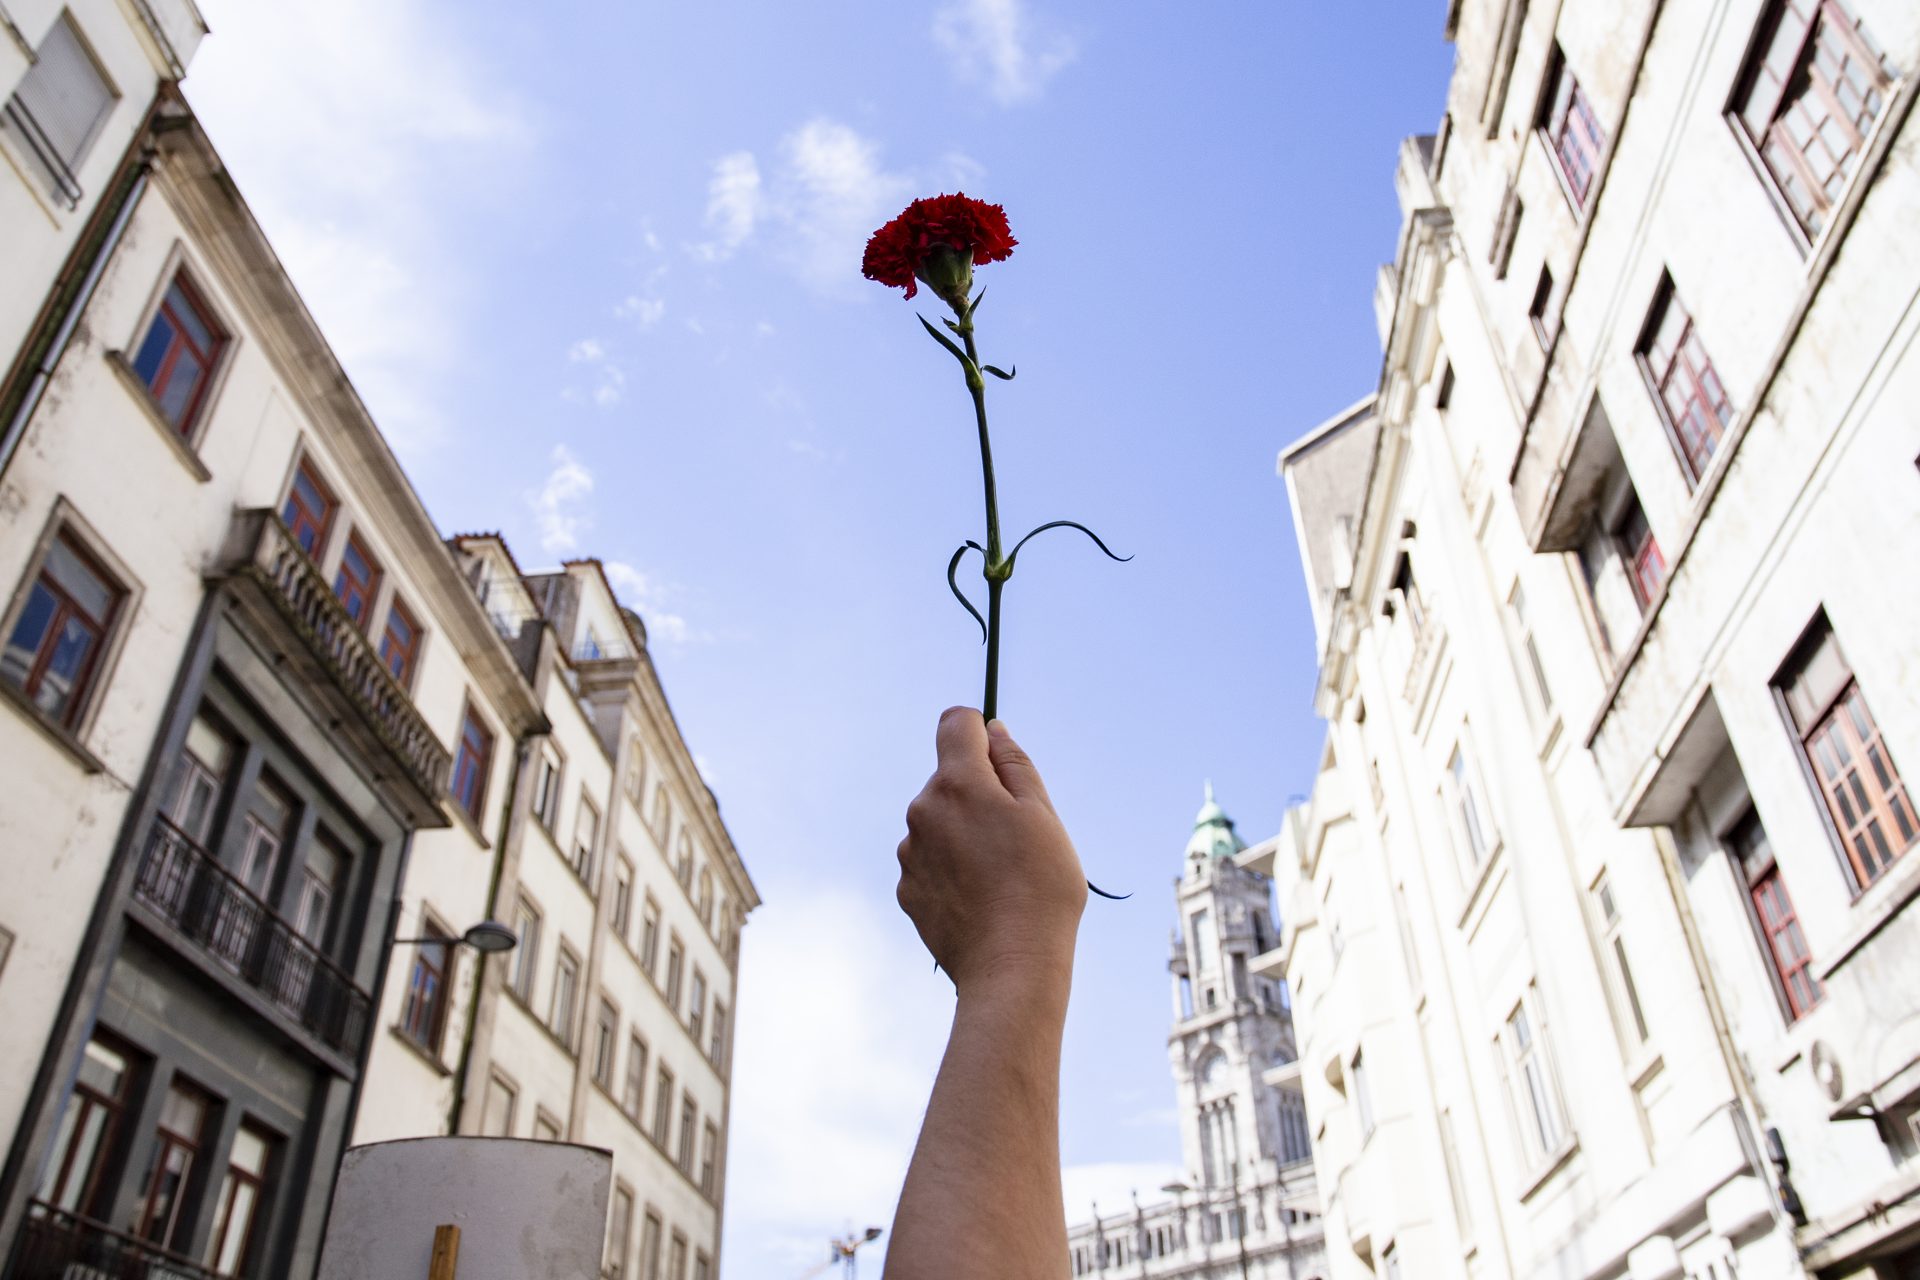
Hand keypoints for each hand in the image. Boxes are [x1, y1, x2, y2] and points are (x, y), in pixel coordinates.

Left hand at [897, 708, 1087, 998]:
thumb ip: (1014, 765)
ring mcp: (910, 853)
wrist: (1011, 967)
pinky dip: (952, 869)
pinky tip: (980, 899)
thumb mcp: (1042, 816)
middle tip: (1017, 837)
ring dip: (964, 833)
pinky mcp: (906, 889)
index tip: (1001, 758)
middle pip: (950, 778)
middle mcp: (923, 811)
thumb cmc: (1040, 888)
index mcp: (958, 784)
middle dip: (980, 793)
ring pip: (940, 822)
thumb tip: (993, 731)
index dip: (980, 731)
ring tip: (1000, 876)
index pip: (955, 723)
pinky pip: (930, 861)